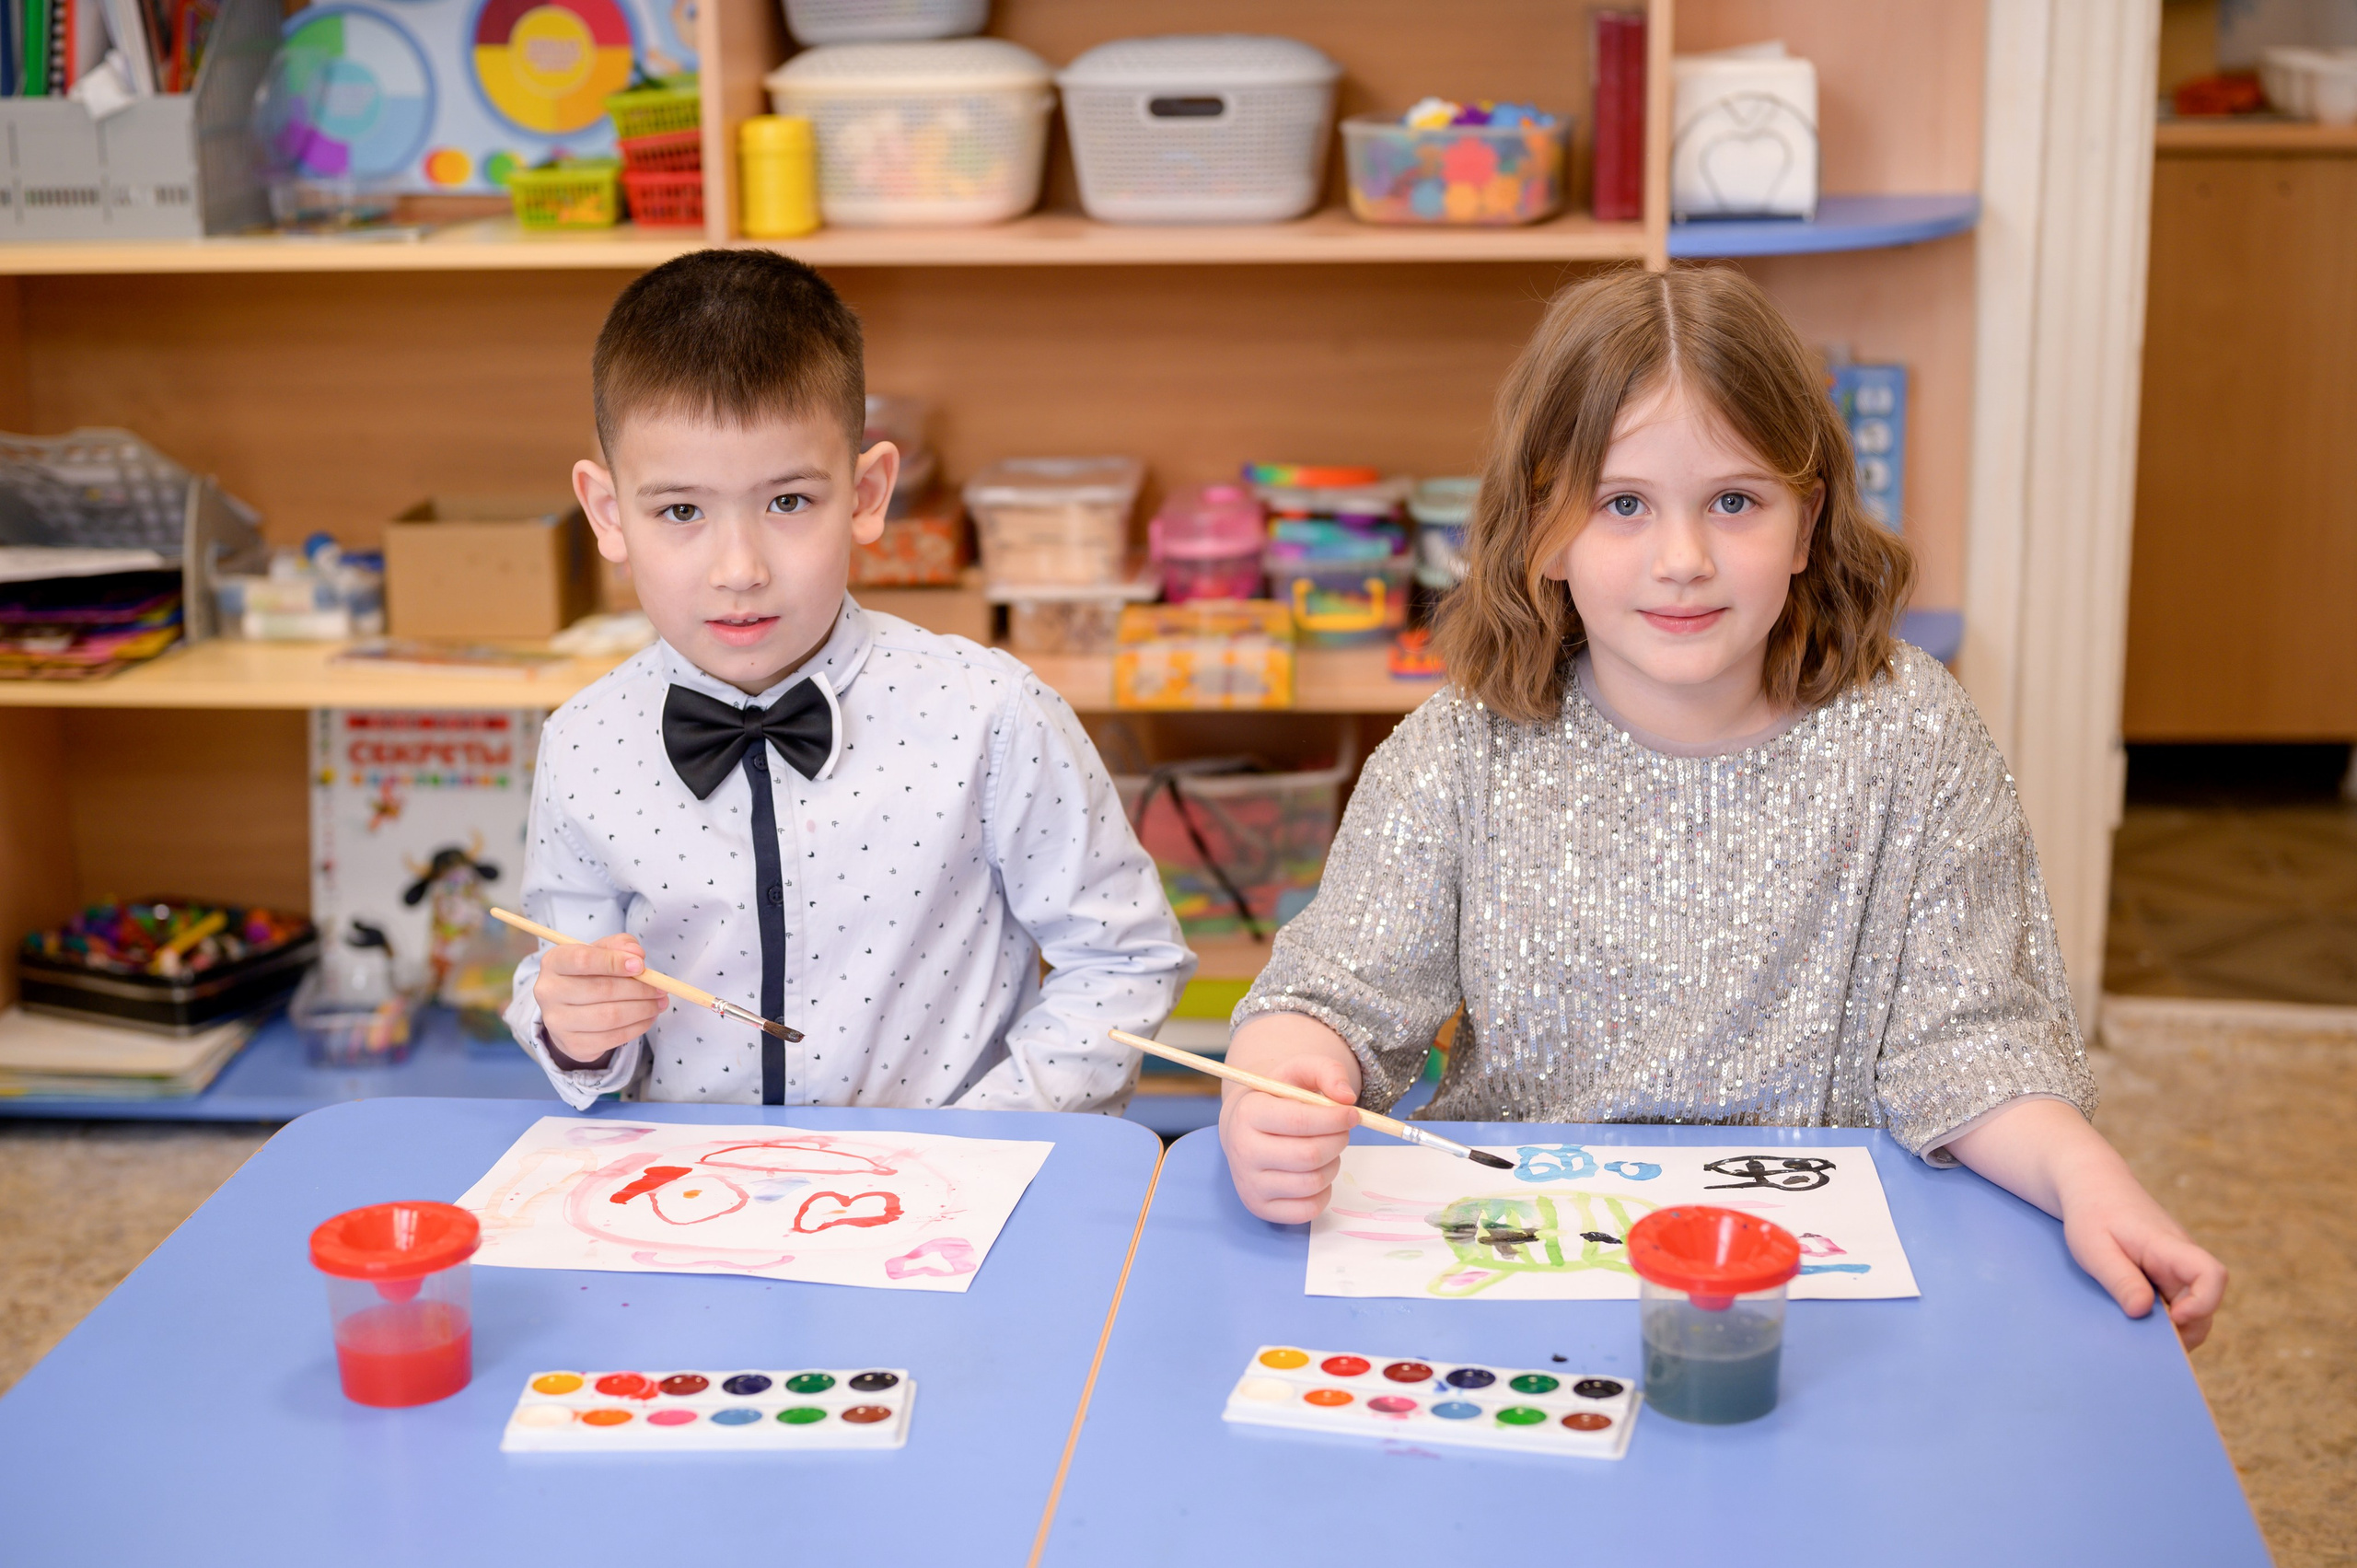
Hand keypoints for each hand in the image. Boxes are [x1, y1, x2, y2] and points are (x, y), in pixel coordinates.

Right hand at [534, 933, 665, 1068]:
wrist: (569, 1010)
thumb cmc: (589, 974)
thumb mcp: (601, 952)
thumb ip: (619, 945)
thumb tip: (636, 954)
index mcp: (554, 962)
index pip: (582, 960)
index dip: (614, 962)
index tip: (641, 966)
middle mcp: (548, 992)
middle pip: (601, 990)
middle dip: (639, 989)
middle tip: (661, 989)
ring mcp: (556, 1022)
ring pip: (609, 1017)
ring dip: (642, 1010)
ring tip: (659, 1003)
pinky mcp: (571, 1045)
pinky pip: (611, 1039)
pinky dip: (636, 1028)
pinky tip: (647, 1018)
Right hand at [1218, 1013, 1363, 1223]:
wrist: (1244, 1127)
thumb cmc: (1276, 1098)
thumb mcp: (1298, 1072)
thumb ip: (1326, 1071)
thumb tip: (1347, 1098)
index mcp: (1248, 1114)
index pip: (1298, 1121)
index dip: (1334, 1119)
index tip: (1353, 1114)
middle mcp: (1242, 1151)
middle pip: (1309, 1156)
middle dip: (1337, 1142)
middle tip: (1343, 1132)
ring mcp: (1249, 1184)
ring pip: (1312, 1183)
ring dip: (1333, 1164)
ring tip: (1328, 1149)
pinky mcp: (1259, 1208)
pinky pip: (1308, 1210)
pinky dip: (1324, 1191)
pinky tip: (1317, 1172)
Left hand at [2059, 1172, 2228, 1350]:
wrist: (2092, 1185)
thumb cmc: (2091, 1213)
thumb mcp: (2094, 1248)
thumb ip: (2120, 1279)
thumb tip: (2142, 1311)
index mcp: (2167, 1246)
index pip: (2211, 1274)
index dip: (2203, 1303)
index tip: (2172, 1317)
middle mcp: (2181, 1257)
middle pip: (2206, 1302)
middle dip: (2184, 1328)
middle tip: (2145, 1335)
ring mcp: (2177, 1266)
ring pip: (2193, 1306)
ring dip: (2173, 1326)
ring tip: (2136, 1327)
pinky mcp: (2167, 1272)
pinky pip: (2177, 1300)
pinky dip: (2162, 1316)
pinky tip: (2136, 1315)